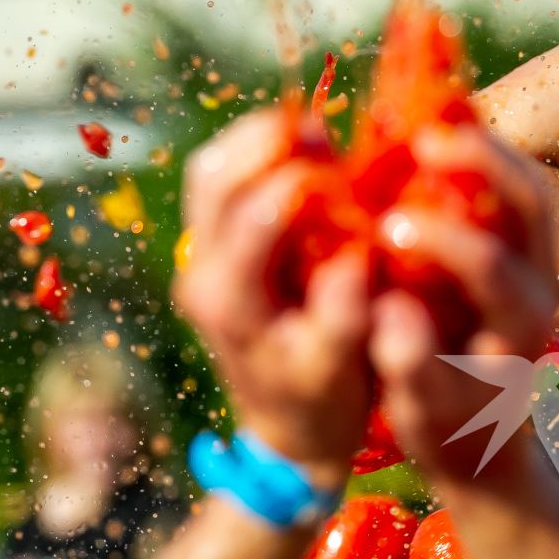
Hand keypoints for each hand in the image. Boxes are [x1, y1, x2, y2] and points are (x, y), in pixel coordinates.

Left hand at [175, 110, 371, 485]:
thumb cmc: (325, 400)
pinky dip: (256, 156)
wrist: (287, 432)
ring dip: (256, 141)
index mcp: (231, 303)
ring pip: (208, 174)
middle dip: (265, 142)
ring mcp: (201, 259)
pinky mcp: (214, 250)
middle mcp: (202, 274)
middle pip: (213, 180)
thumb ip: (344, 315)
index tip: (343, 171)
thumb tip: (358, 255)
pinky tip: (300, 150)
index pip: (251, 221)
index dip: (296, 184)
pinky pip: (221, 184)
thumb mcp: (340, 369)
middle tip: (321, 126)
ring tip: (311, 129)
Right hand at [368, 131, 558, 485]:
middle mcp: (544, 287)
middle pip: (531, 207)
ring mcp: (542, 260)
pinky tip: (432, 127)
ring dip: (483, 145)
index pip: (495, 269)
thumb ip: (412, 365)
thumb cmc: (443, 425)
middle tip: (422, 136)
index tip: (388, 224)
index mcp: (520, 327)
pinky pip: (512, 182)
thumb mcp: (423, 410)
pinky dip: (478, 151)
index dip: (445, 241)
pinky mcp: (527, 245)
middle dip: (481, 164)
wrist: (483, 433)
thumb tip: (393, 315)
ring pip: (528, 185)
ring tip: (425, 117)